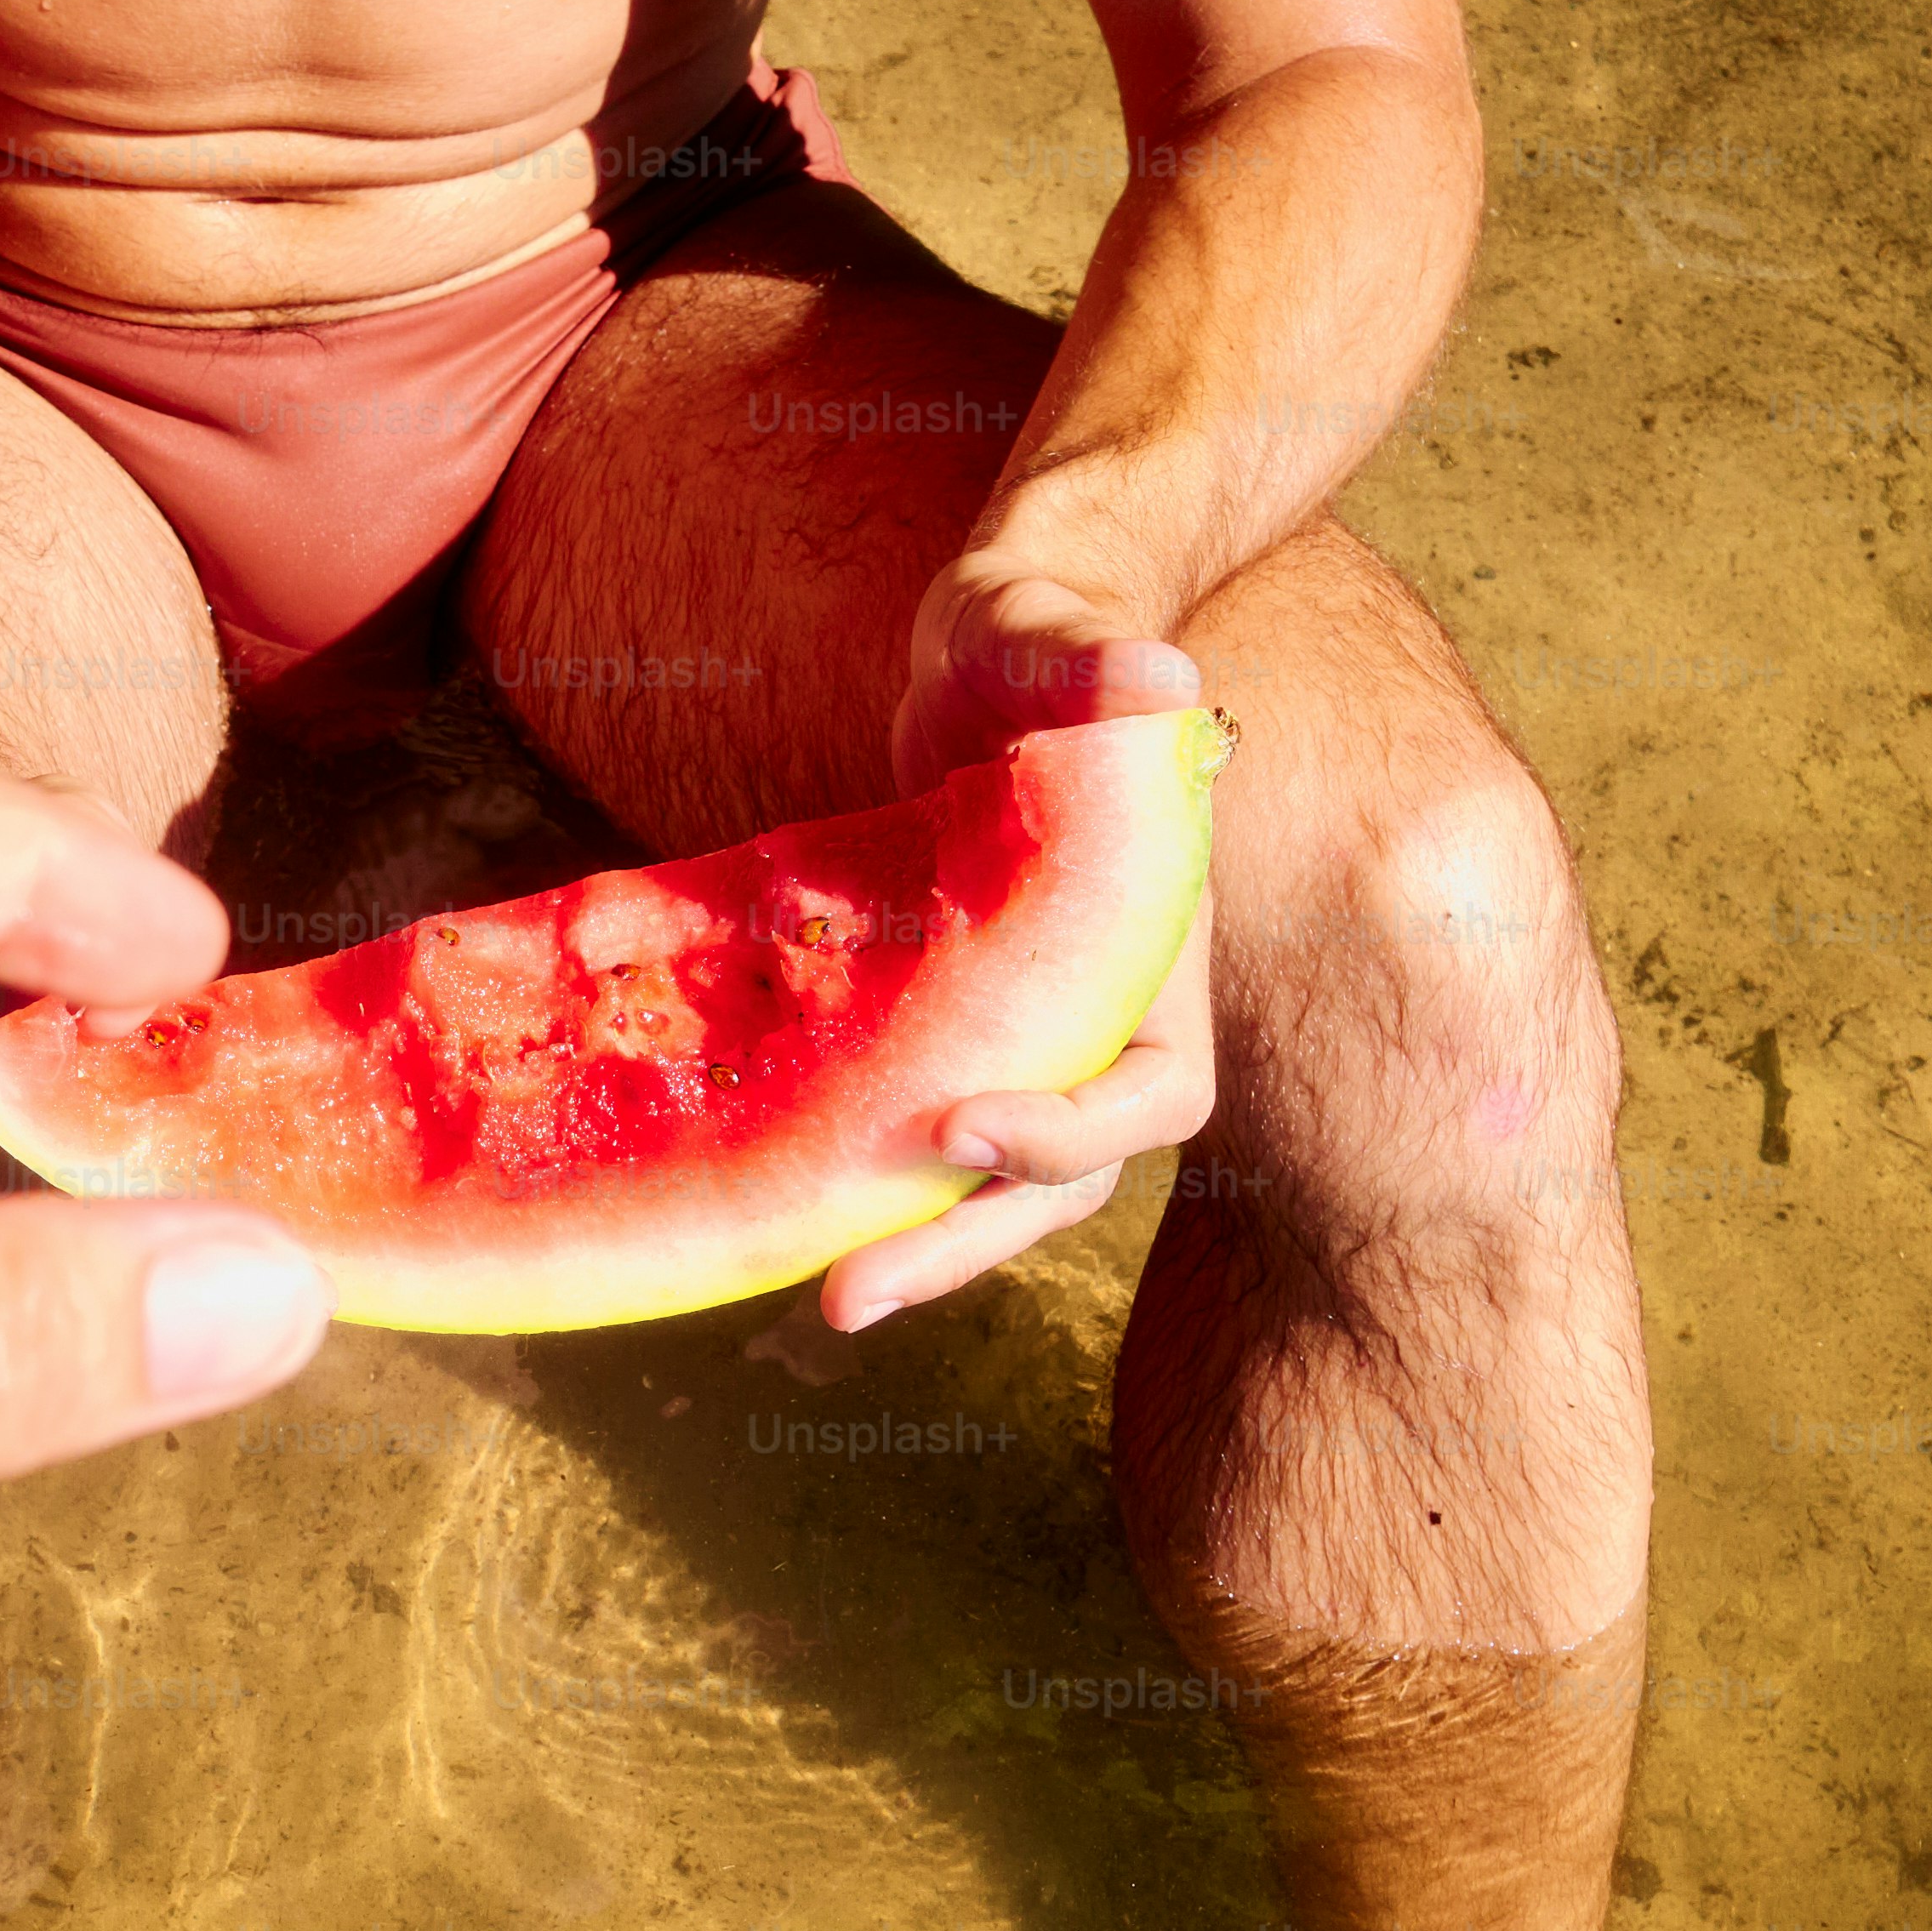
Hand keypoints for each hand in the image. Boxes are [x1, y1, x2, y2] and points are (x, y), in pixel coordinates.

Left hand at [834, 553, 1220, 1328]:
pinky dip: (855, 1170)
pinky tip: (767, 1206)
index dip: (1068, 1130)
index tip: (959, 1124)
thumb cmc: (1036, 632)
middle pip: (1061, 1178)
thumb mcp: (1053, 635)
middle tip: (846, 1298)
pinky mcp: (945, 1028)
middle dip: (963, 1242)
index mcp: (1151, 952)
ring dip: (911, 1241)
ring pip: (987, 1176)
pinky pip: (912, 1121)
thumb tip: (1164, 679)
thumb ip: (1099, 661)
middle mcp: (1101, 1016)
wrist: (996, 644)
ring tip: (821, 1297)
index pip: (1153, 1093)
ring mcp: (1024, 1032)